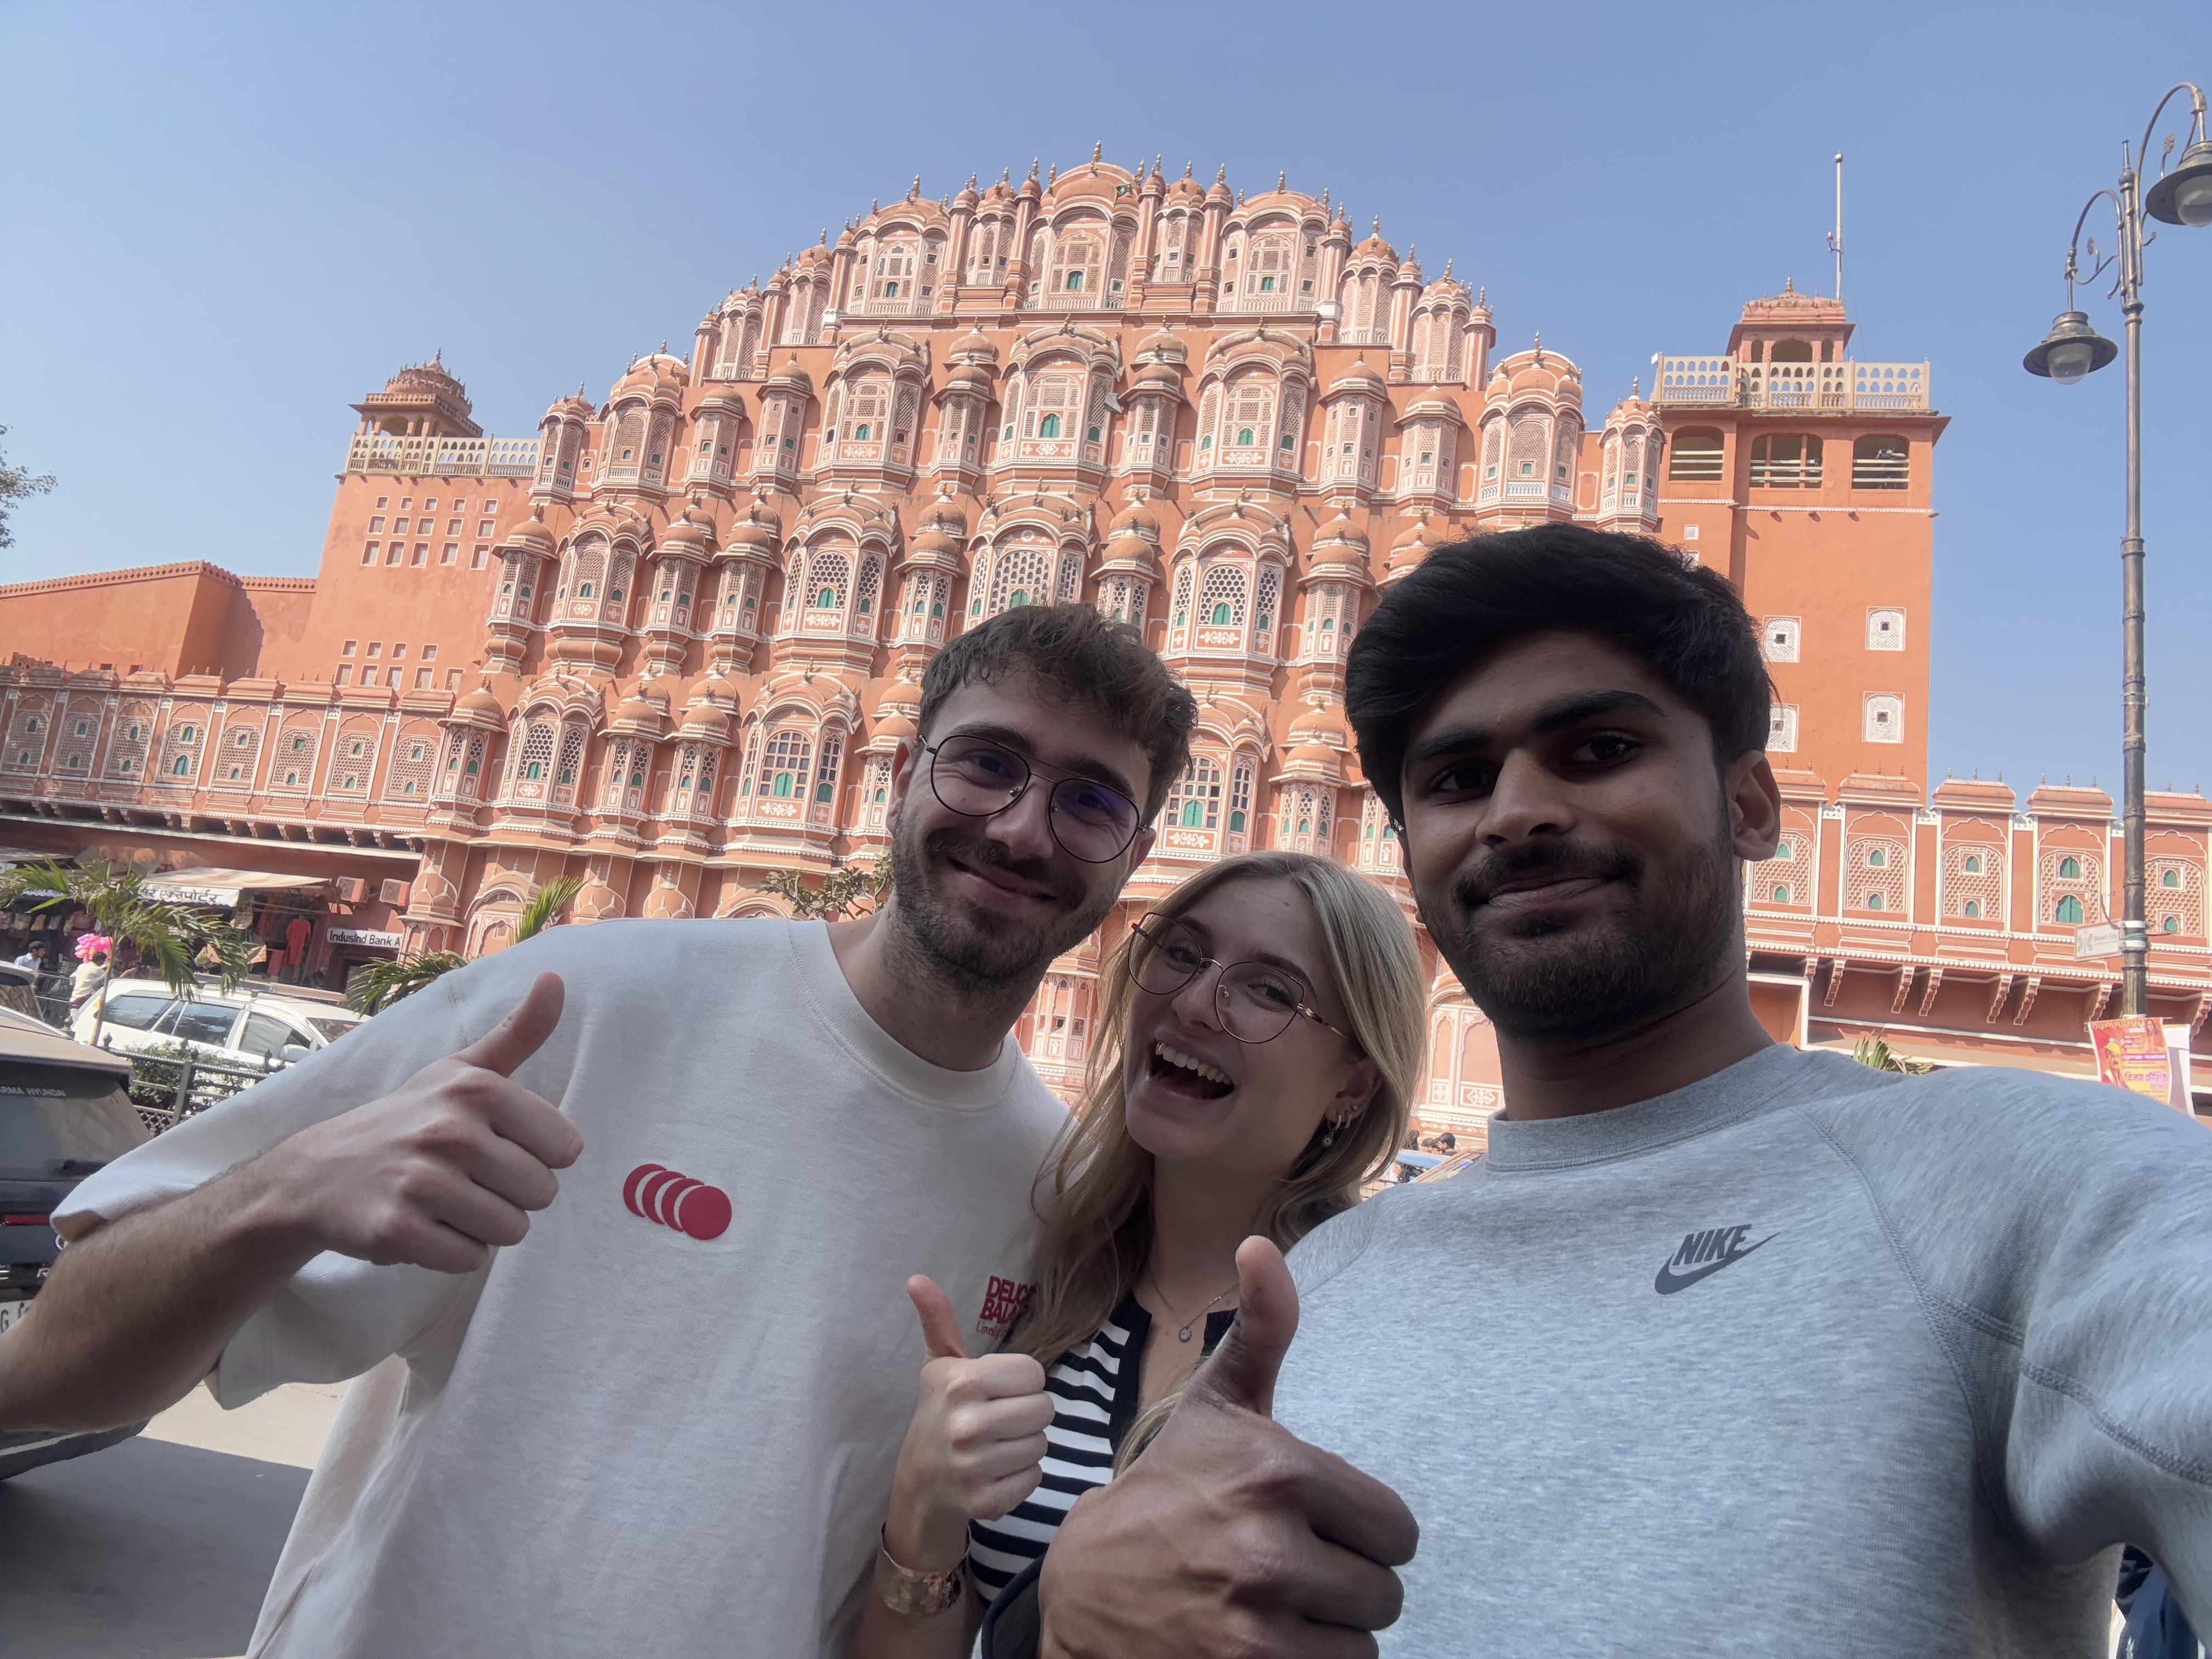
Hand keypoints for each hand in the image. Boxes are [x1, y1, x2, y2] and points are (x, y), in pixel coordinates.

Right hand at [258, 973, 582, 1274]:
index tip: (500, 1147)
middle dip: (513, 1195)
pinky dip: (455, 1252)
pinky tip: (426, 1226)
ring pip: (510, 1230)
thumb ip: (520, 1032)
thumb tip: (556, 979)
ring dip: (486, 1227)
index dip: (538, 1156)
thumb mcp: (464, 1069)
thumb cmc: (410, 1117)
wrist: (319, 1172)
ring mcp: (420, 1181)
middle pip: (541, 1193)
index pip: (565, 1148)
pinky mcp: (396, 1230)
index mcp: (478, 1089)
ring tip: (447, 1203)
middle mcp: (449, 1130)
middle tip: (469, 1180)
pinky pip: (469, 1259)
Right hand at [883, 1274, 1053, 1568]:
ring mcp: (975, 1467)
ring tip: (998, 1444)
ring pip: (1042, 1445)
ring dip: (1026, 1444)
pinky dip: (1022, 1476)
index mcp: (962, 1382)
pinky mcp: (985, 1501)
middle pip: (1044, 1409)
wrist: (920, 1482)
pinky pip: (1034, 1478)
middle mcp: (967, 1424)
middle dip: (1027, 1412)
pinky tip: (997, 1470)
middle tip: (1000, 1418)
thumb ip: (938, 1320)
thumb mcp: (939, 1365)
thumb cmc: (939, 1413)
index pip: (1035, 1374)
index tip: (997, 1390)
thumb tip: (918, 1278)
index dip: (1021, 1381)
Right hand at [1038, 1236, 1416, 1657]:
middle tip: (1291, 1570)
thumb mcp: (1214, 1405)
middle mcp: (1272, 1546)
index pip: (1397, 1529)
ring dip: (1330, 1631)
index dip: (1363, 1532)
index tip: (1316, 1525)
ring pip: (1364, 1642)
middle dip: (1348, 1584)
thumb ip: (1261, 1331)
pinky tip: (1263, 1641)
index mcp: (1280, 1469)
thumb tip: (1262, 1243)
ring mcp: (1258, 1621)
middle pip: (1385, 1590)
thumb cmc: (1166, 1489)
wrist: (1085, 1589)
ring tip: (1275, 1605)